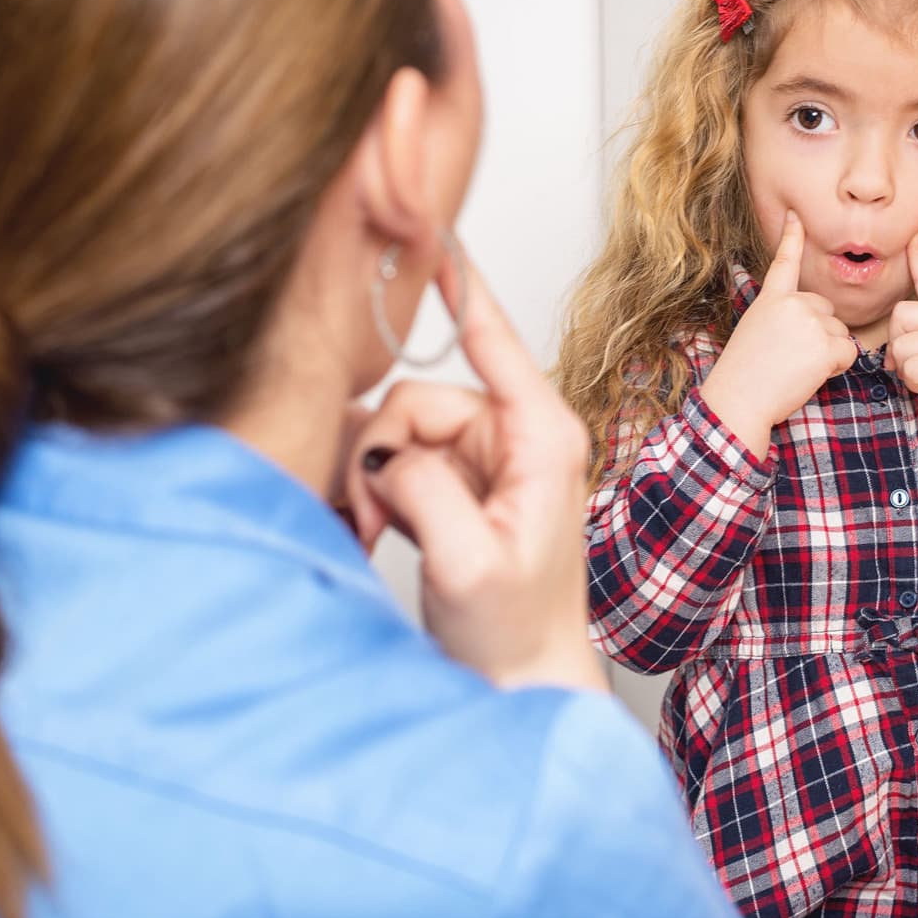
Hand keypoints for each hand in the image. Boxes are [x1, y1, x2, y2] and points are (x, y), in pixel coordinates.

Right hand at [343, 252, 606, 692]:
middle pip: (418, 397)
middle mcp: (516, 438)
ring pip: (396, 430)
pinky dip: (376, 494)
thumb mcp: (468, 561)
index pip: (495, 342)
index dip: (462, 287)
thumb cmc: (514, 633)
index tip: (435, 234)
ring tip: (383, 537)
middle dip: (383, 454)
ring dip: (375, 482)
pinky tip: (380, 533)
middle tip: (376, 521)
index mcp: (542, 439)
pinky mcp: (455, 483)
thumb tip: (385, 449)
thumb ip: (424, 488)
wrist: (522, 683)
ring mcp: (484, 459)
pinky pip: (394, 459)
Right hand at [698, 210, 856, 460]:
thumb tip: (813, 319)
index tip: (796, 215)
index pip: (785, 261)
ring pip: (839, 333)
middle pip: (827, 310)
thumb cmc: (745, 373)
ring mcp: (811, 322)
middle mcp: (793, 303)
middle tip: (790, 356)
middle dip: (819, 333)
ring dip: (827, 353)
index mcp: (771, 298)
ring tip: (796, 367)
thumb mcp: (755, 329)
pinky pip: (848, 353)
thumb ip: (781, 315)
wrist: (739, 398)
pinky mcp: (826, 346)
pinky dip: (836, 368)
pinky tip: (811, 375)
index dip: (792, 236)